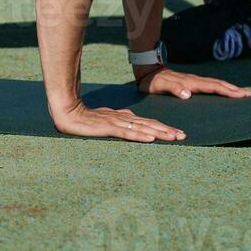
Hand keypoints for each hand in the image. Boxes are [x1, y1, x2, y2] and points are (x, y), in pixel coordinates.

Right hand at [51, 102, 184, 142]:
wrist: (67, 111)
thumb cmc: (86, 116)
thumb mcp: (107, 119)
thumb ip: (121, 121)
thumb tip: (136, 125)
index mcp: (124, 117)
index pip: (148, 123)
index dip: (163, 128)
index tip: (178, 133)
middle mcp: (123, 118)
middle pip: (149, 125)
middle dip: (167, 131)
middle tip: (183, 136)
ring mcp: (115, 122)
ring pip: (141, 128)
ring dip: (158, 133)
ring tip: (173, 138)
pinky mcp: (107, 128)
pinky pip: (126, 133)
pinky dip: (140, 136)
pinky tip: (150, 139)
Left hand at [135, 65, 250, 99]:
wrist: (147, 70)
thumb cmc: (153, 81)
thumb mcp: (160, 86)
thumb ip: (174, 89)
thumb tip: (189, 94)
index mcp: (191, 83)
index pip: (214, 87)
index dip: (229, 91)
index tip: (242, 95)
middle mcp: (195, 81)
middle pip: (219, 84)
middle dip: (235, 89)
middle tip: (250, 95)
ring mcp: (194, 81)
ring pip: (216, 83)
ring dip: (230, 88)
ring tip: (242, 93)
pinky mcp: (192, 82)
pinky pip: (210, 85)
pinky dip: (220, 88)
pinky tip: (224, 92)